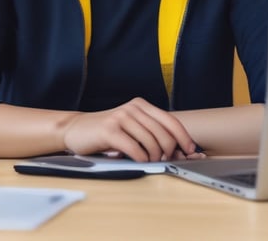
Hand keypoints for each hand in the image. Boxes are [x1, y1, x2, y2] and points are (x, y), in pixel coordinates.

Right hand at [61, 97, 198, 161]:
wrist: (76, 129)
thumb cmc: (107, 132)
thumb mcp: (131, 127)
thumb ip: (151, 133)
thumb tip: (178, 151)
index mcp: (141, 105)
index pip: (171, 120)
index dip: (184, 137)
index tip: (190, 151)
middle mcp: (133, 108)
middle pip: (164, 134)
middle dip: (169, 152)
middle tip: (164, 161)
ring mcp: (121, 117)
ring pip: (151, 142)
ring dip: (154, 158)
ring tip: (148, 161)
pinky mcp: (110, 130)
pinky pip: (135, 149)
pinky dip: (140, 159)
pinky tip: (137, 160)